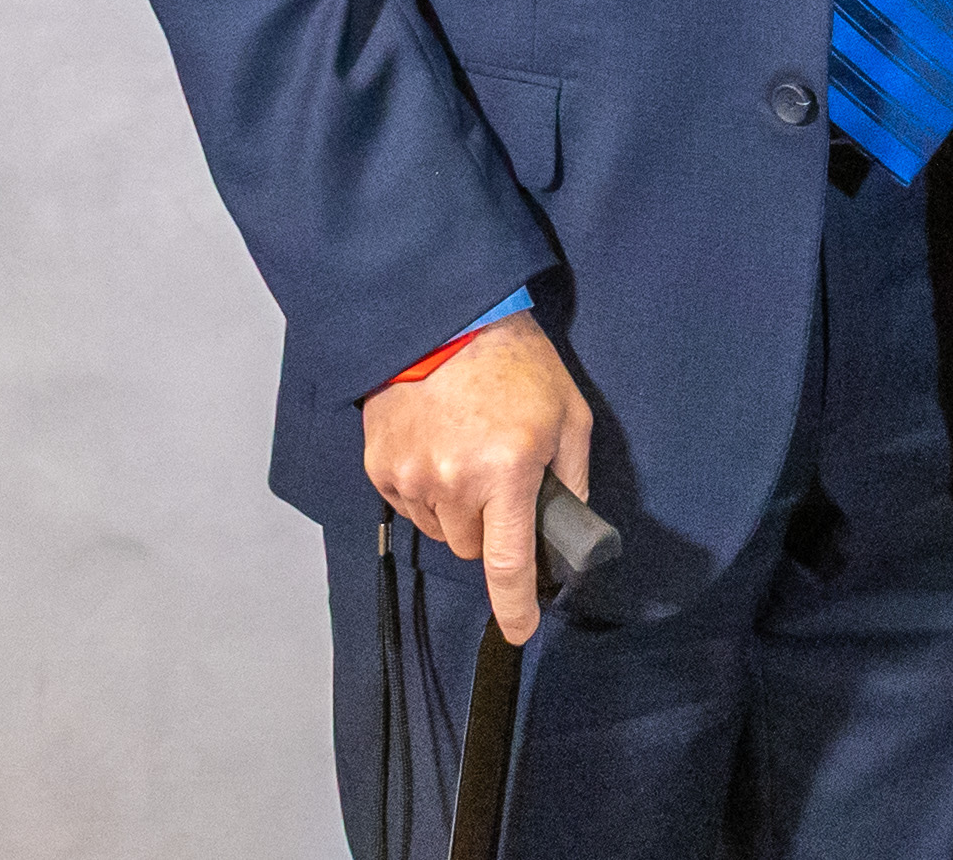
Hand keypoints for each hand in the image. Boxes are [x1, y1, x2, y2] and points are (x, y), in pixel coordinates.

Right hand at [361, 311, 594, 646]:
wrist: (446, 320)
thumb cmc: (518, 366)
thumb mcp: (570, 417)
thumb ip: (572, 479)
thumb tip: (566, 530)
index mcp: (509, 472)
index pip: (508, 564)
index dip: (516, 607)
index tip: (521, 632)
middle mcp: (455, 482)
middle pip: (473, 548)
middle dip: (491, 527)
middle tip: (501, 480)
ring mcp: (411, 476)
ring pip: (441, 530)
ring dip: (457, 510)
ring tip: (467, 454)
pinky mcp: (379, 466)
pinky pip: (410, 506)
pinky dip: (426, 491)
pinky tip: (437, 447)